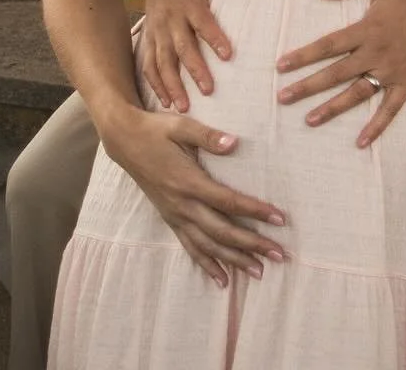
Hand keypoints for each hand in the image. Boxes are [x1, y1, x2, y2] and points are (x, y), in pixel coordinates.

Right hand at [99, 103, 286, 289]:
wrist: (125, 142)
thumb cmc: (157, 131)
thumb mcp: (181, 126)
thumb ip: (208, 136)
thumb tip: (234, 143)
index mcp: (190, 182)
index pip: (229, 202)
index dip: (255, 212)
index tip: (280, 219)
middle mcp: (183, 205)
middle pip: (223, 231)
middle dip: (252, 245)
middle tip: (279, 254)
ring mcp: (175, 215)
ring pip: (208, 245)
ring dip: (234, 260)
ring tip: (258, 272)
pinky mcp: (169, 219)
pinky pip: (190, 247)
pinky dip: (207, 264)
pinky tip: (222, 279)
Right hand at [139, 0, 255, 109]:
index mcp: (188, 2)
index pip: (203, 22)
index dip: (215, 38)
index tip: (229, 55)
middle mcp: (170, 19)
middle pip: (182, 47)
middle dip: (194, 70)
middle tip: (208, 91)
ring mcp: (156, 31)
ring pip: (161, 61)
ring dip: (171, 85)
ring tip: (183, 107)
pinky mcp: (148, 39)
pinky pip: (147, 64)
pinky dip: (154, 84)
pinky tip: (164, 102)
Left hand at [275, 0, 405, 143]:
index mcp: (366, 29)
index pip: (328, 45)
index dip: (303, 55)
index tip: (281, 66)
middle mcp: (374, 53)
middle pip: (335, 73)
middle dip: (307, 86)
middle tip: (283, 98)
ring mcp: (391, 71)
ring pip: (356, 93)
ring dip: (332, 108)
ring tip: (309, 120)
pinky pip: (389, 109)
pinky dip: (376, 127)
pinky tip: (361, 143)